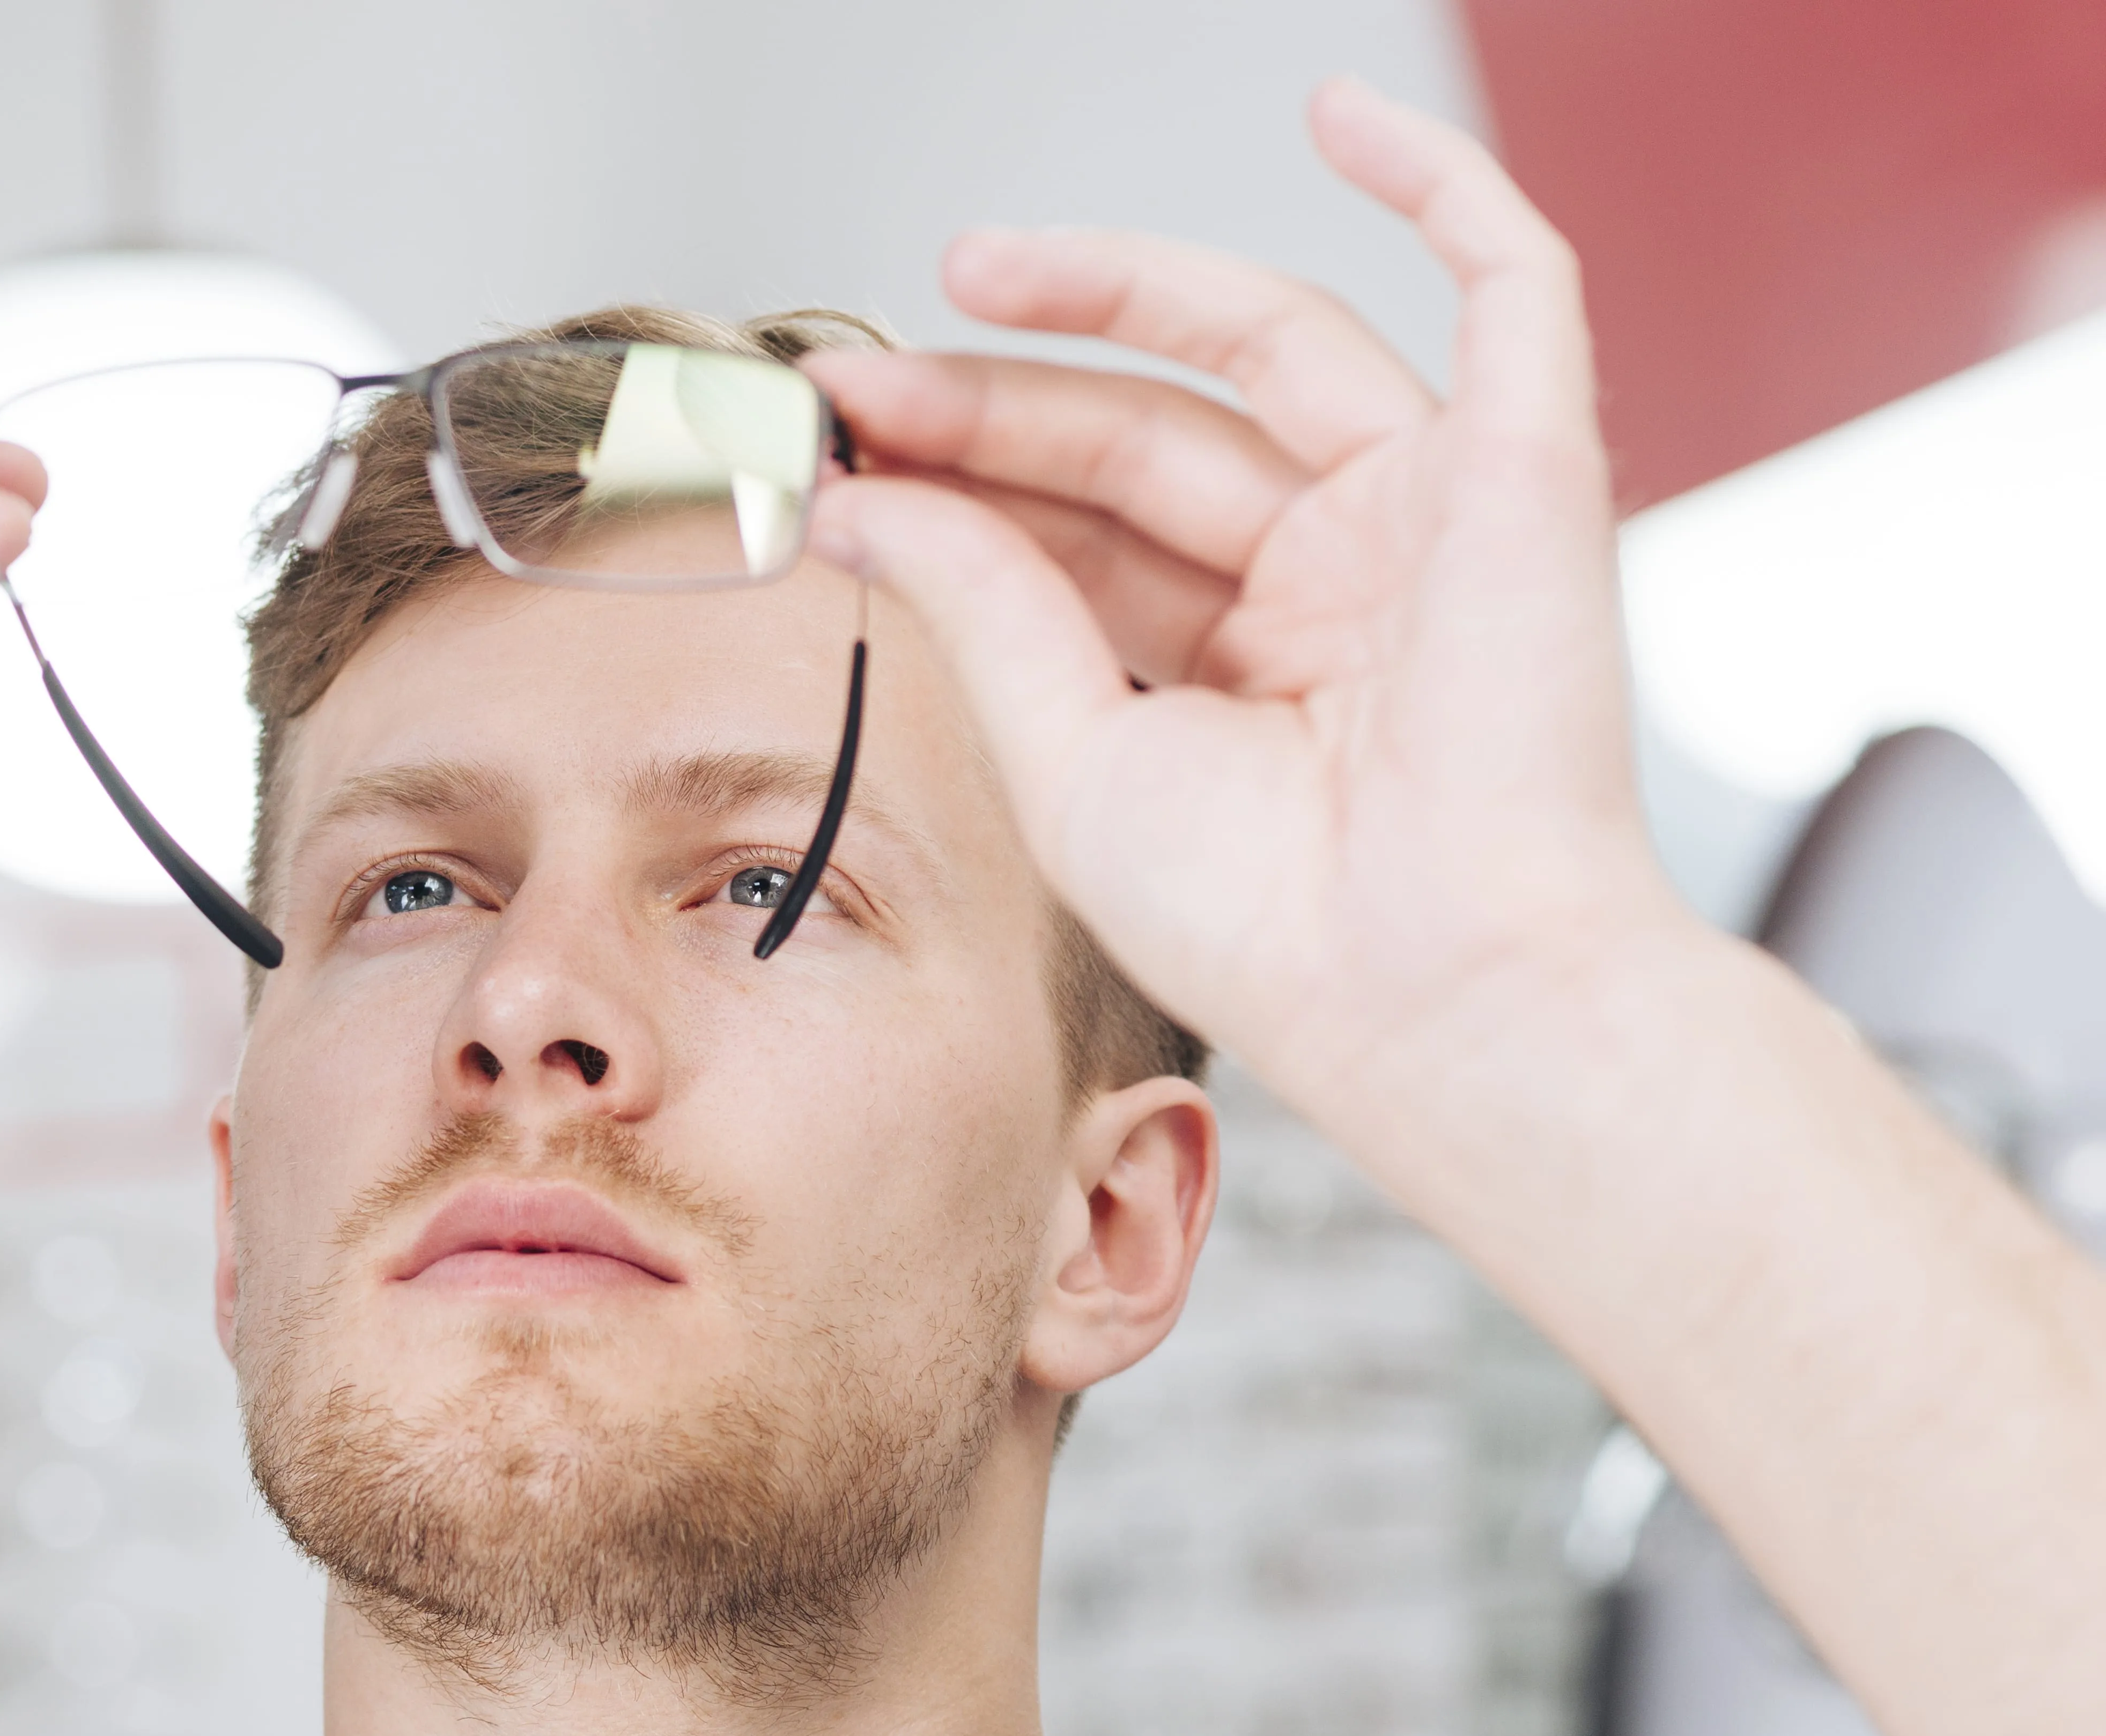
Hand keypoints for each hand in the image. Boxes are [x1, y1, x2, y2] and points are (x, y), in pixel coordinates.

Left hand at [799, 79, 1681, 1095]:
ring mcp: (1428, 516)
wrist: (1422, 985)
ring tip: (974, 269)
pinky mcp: (1529, 465)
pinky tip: (1341, 116)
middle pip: (1145, 436)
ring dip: (1122, 292)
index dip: (960, 477)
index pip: (1078, 532)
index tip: (839, 452)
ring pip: (1261, 351)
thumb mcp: (1073, 756)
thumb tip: (864, 502)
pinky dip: (1438, 186)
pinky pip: (1511, 281)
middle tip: (866, 381)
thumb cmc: (1273, 928)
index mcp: (1238, 669)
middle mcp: (1333, 582)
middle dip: (999, 398)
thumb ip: (983, 607)